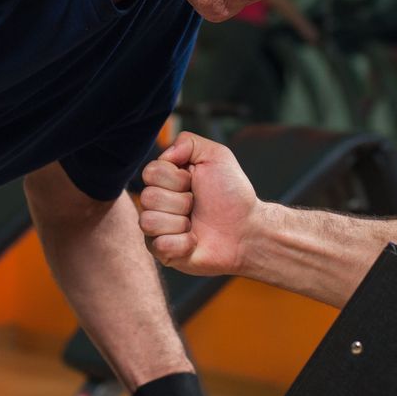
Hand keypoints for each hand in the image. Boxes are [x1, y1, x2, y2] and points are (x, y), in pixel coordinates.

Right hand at [140, 132, 262, 274]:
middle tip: (197, 205)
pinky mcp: (164, 253)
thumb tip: (165, 155)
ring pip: (148, 222)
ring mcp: (159, 229)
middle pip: (147, 198)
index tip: (194, 182)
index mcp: (166, 180)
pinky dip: (182, 243)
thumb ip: (188, 142)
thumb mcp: (217, 156)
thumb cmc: (233, 194)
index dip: (175, 178)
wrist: (248, 230)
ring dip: (179, 222)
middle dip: (181, 201)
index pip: (150, 172)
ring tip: (195, 224)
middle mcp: (159, 204)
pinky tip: (195, 241)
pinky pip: (159, 245)